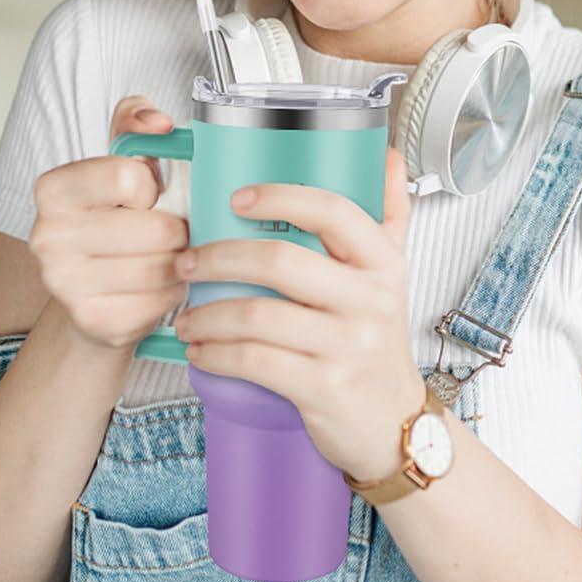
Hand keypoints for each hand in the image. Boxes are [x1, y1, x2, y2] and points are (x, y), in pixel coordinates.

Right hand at [27, 96, 189, 353]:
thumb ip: (136, 122)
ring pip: (162, 267)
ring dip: (180, 262)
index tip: (144, 197)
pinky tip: (160, 287)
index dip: (152, 187)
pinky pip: (160, 303)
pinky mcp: (91, 321)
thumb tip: (158, 123)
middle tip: (170, 233)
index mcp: (54, 189)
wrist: (92, 291)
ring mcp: (64, 284)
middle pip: (155, 228)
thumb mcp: (123, 160)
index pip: (130, 176)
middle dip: (177, 230)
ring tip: (168, 257)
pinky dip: (172, 294)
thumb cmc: (116, 218)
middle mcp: (47, 236)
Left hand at [171, 145, 424, 481]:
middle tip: (188, 262)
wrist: (394, 424)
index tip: (237, 199)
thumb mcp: (392, 276)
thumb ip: (390, 215)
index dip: (281, 197)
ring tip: (186, 316)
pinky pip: (256, 361)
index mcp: (382, 263)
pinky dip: (217, 354)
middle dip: (219, 257)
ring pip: (259, 315)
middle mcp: (370, 300)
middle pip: (281, 261)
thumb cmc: (378, 344)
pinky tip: (202, 351)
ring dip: (207, 314)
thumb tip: (388, 157)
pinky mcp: (324, 388)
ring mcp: (348, 346)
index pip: (333, 210)